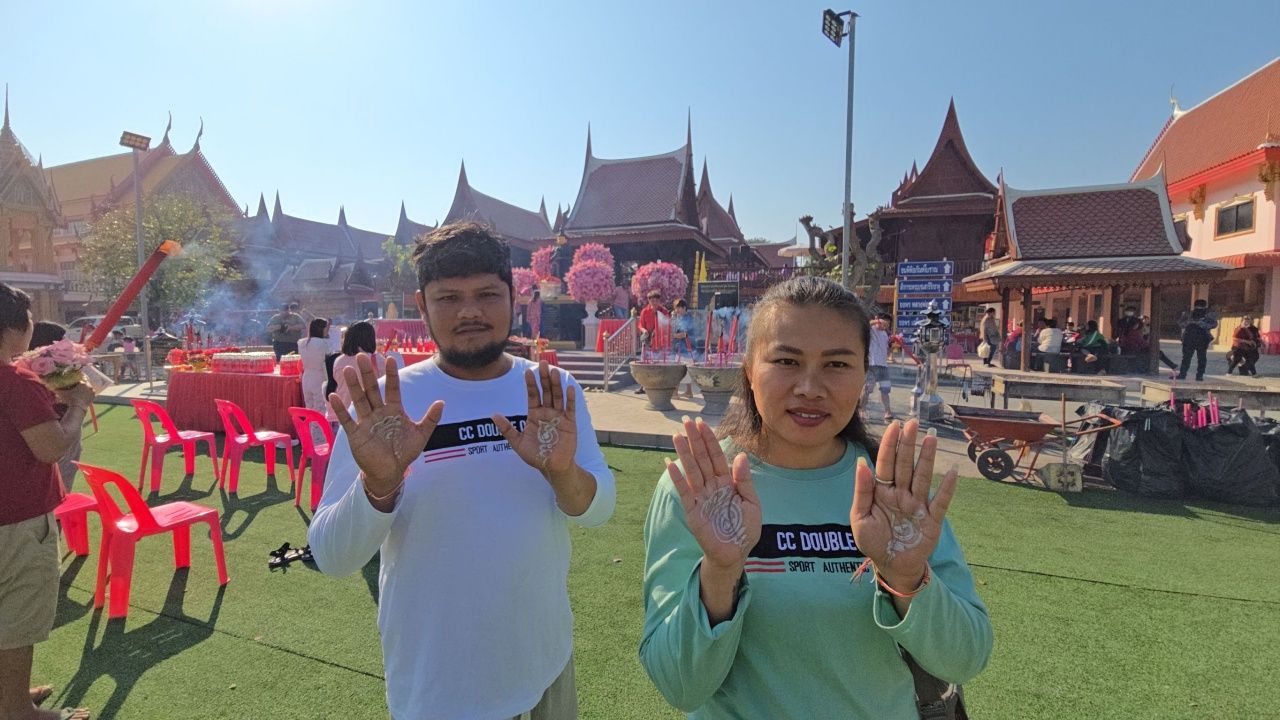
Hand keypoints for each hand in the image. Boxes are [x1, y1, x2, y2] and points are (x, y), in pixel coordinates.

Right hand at [55, 382, 94, 408]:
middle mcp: (89, 386)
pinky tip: (83, 394)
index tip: (74, 381)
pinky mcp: (94, 397)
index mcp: (83, 383)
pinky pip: (90, 393)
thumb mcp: (62, 393)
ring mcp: (92, 392)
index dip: (76, 380)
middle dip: (80, 384)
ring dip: (85, 388)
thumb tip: (50, 386)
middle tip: (76, 386)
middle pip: (85, 383)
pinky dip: (87, 393)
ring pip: (88, 388)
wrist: (77, 408)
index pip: (80, 378)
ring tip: (80, 390)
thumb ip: (56, 389)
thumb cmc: (70, 399)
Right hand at [329, 353, 443, 498]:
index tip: (390, 358)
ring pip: (359, 400)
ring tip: (348, 370)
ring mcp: (366, 421)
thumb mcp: (421, 435)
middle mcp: (379, 412)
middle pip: (372, 389)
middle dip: (368, 373)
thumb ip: (431, 419)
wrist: (390, 472)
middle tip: (362, 355)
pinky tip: (334, 396)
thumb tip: (441, 402)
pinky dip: (340, 409)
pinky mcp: (356, 434)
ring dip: (354, 385)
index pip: (393, 388)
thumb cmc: (404, 452)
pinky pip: (347, 419)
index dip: (391, 374)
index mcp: (394, 410)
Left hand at [492, 361, 577, 477]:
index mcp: (534, 414)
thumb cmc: (535, 455)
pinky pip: (570, 408)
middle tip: (543, 364)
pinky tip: (569, 387)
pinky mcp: (570, 422)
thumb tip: (493, 415)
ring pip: (557, 396)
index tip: (527, 372)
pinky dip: (570, 398)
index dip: (530, 384)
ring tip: (554, 371)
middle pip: (546, 391)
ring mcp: (559, 416)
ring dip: (556, 384)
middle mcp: (547, 412)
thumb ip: (507, 429)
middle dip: (544, 378)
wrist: (552, 467)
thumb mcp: (517, 443)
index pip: (532, 395)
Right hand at [667, 417, 761, 572]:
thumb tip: (741, 456)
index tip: (702, 424)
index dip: (710, 440)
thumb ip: (744, 480)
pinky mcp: (692, 510)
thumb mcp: (752, 504)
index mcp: (726, 483)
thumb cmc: (745, 530)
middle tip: (686, 421)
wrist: (736, 554)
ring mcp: (701, 497)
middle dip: (694, 440)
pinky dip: (677, 477)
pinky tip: (669, 463)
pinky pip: (684, 491)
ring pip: (691, 471)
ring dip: (683, 453)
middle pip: (702, 459)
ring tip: (676, 436)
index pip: (716, 457)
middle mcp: (712, 486)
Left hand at [850, 419, 956, 590]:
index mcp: (882, 491)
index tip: (894, 425)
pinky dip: (947, 488)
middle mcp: (902, 493)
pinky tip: (952, 472)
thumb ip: (862, 491)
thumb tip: (862, 463)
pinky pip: (940, 502)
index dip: (890, 445)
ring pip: (923, 478)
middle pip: (905, 465)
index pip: (886, 463)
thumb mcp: (860, 518)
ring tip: (931, 439)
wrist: (891, 566)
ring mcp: (918, 505)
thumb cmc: (873, 541)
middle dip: (908, 445)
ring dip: (927, 459)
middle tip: (913, 424)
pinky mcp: (932, 520)